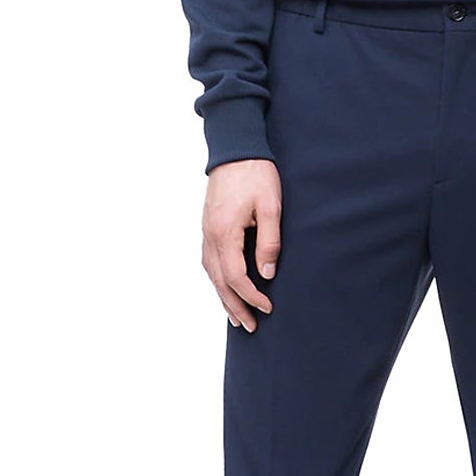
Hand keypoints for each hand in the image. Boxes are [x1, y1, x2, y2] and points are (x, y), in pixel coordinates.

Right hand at [201, 159, 281, 331]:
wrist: (234, 148)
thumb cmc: (256, 174)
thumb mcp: (270, 206)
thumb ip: (269, 241)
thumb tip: (266, 273)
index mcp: (224, 233)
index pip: (235, 277)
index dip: (251, 297)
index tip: (267, 308)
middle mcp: (209, 236)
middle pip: (219, 281)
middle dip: (235, 306)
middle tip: (250, 326)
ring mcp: (205, 231)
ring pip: (210, 274)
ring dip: (223, 297)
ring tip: (235, 316)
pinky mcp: (207, 226)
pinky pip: (208, 261)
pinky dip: (216, 280)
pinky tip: (224, 287)